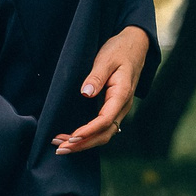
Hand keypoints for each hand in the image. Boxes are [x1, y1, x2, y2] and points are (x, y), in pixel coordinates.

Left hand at [55, 25, 151, 153]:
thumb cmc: (120, 50)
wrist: (135, 46)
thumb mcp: (106, 59)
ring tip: (60, 146)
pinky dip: (87, 136)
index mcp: (121, 95)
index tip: (72, 137)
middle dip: (82, 144)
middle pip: (104, 134)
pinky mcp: (113, 108)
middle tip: (60, 149)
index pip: (105, 120)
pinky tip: (72, 138)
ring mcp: (119, 109)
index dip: (88, 131)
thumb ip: (96, 76)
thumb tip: (86, 92)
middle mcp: (122, 106)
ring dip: (83, 143)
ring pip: (103, 134)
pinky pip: (102, 128)